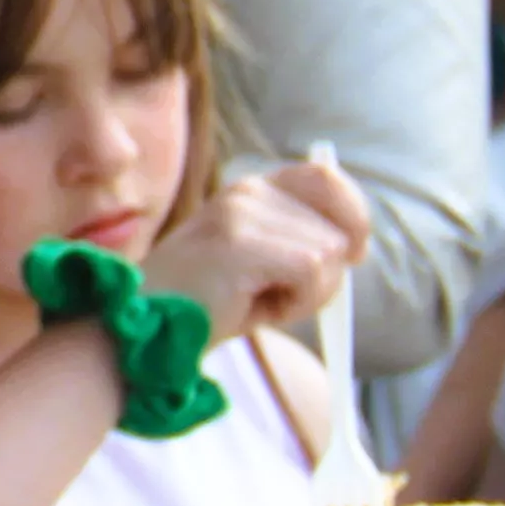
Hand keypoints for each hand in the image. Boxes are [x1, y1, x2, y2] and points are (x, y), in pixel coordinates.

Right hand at [140, 152, 371, 347]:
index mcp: (253, 189)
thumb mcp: (263, 261)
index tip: (352, 254)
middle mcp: (248, 190)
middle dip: (324, 276)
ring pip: (328, 255)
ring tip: (258, 300)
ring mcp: (241, 213)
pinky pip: (311, 271)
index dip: (352, 216)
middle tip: (274, 294)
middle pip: (336, 230)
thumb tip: (356, 246)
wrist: (148, 326)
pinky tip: (258, 308)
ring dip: (306, 294)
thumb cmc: (208, 302)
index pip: (328, 178)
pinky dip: (296, 302)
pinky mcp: (239, 241)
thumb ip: (305, 243)